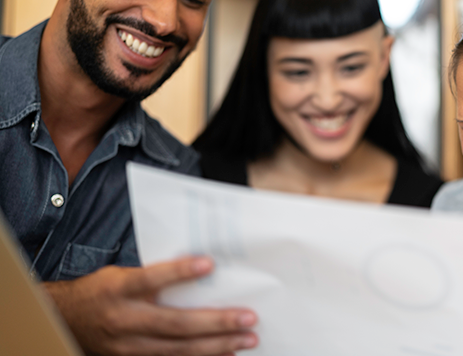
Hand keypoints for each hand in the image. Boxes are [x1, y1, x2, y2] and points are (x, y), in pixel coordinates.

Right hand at [43, 256, 258, 355]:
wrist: (66, 320)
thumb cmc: (103, 290)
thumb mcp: (121, 274)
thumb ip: (154, 274)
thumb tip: (204, 267)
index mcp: (119, 289)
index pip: (151, 278)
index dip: (180, 272)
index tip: (210, 263)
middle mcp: (124, 320)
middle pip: (175, 323)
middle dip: (216, 322)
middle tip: (249, 318)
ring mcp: (128, 347)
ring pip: (178, 350)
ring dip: (217, 346)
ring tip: (247, 340)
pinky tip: (226, 354)